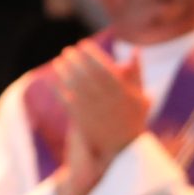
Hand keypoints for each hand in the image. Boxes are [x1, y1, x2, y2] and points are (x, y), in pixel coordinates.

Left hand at [55, 40, 152, 163]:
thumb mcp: (142, 95)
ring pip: (74, 85)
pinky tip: (52, 82)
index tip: (83, 44)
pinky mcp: (81, 120)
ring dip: (65, 72)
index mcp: (121, 89)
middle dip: (75, 59)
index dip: (91, 53)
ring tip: (59, 62)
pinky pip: (67, 101)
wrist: (123, 149)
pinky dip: (58, 90)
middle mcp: (105, 97)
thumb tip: (134, 50)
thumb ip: (137, 73)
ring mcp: (92, 109)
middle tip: (67, 51)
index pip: (102, 65)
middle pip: (86, 73)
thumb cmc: (134, 120)